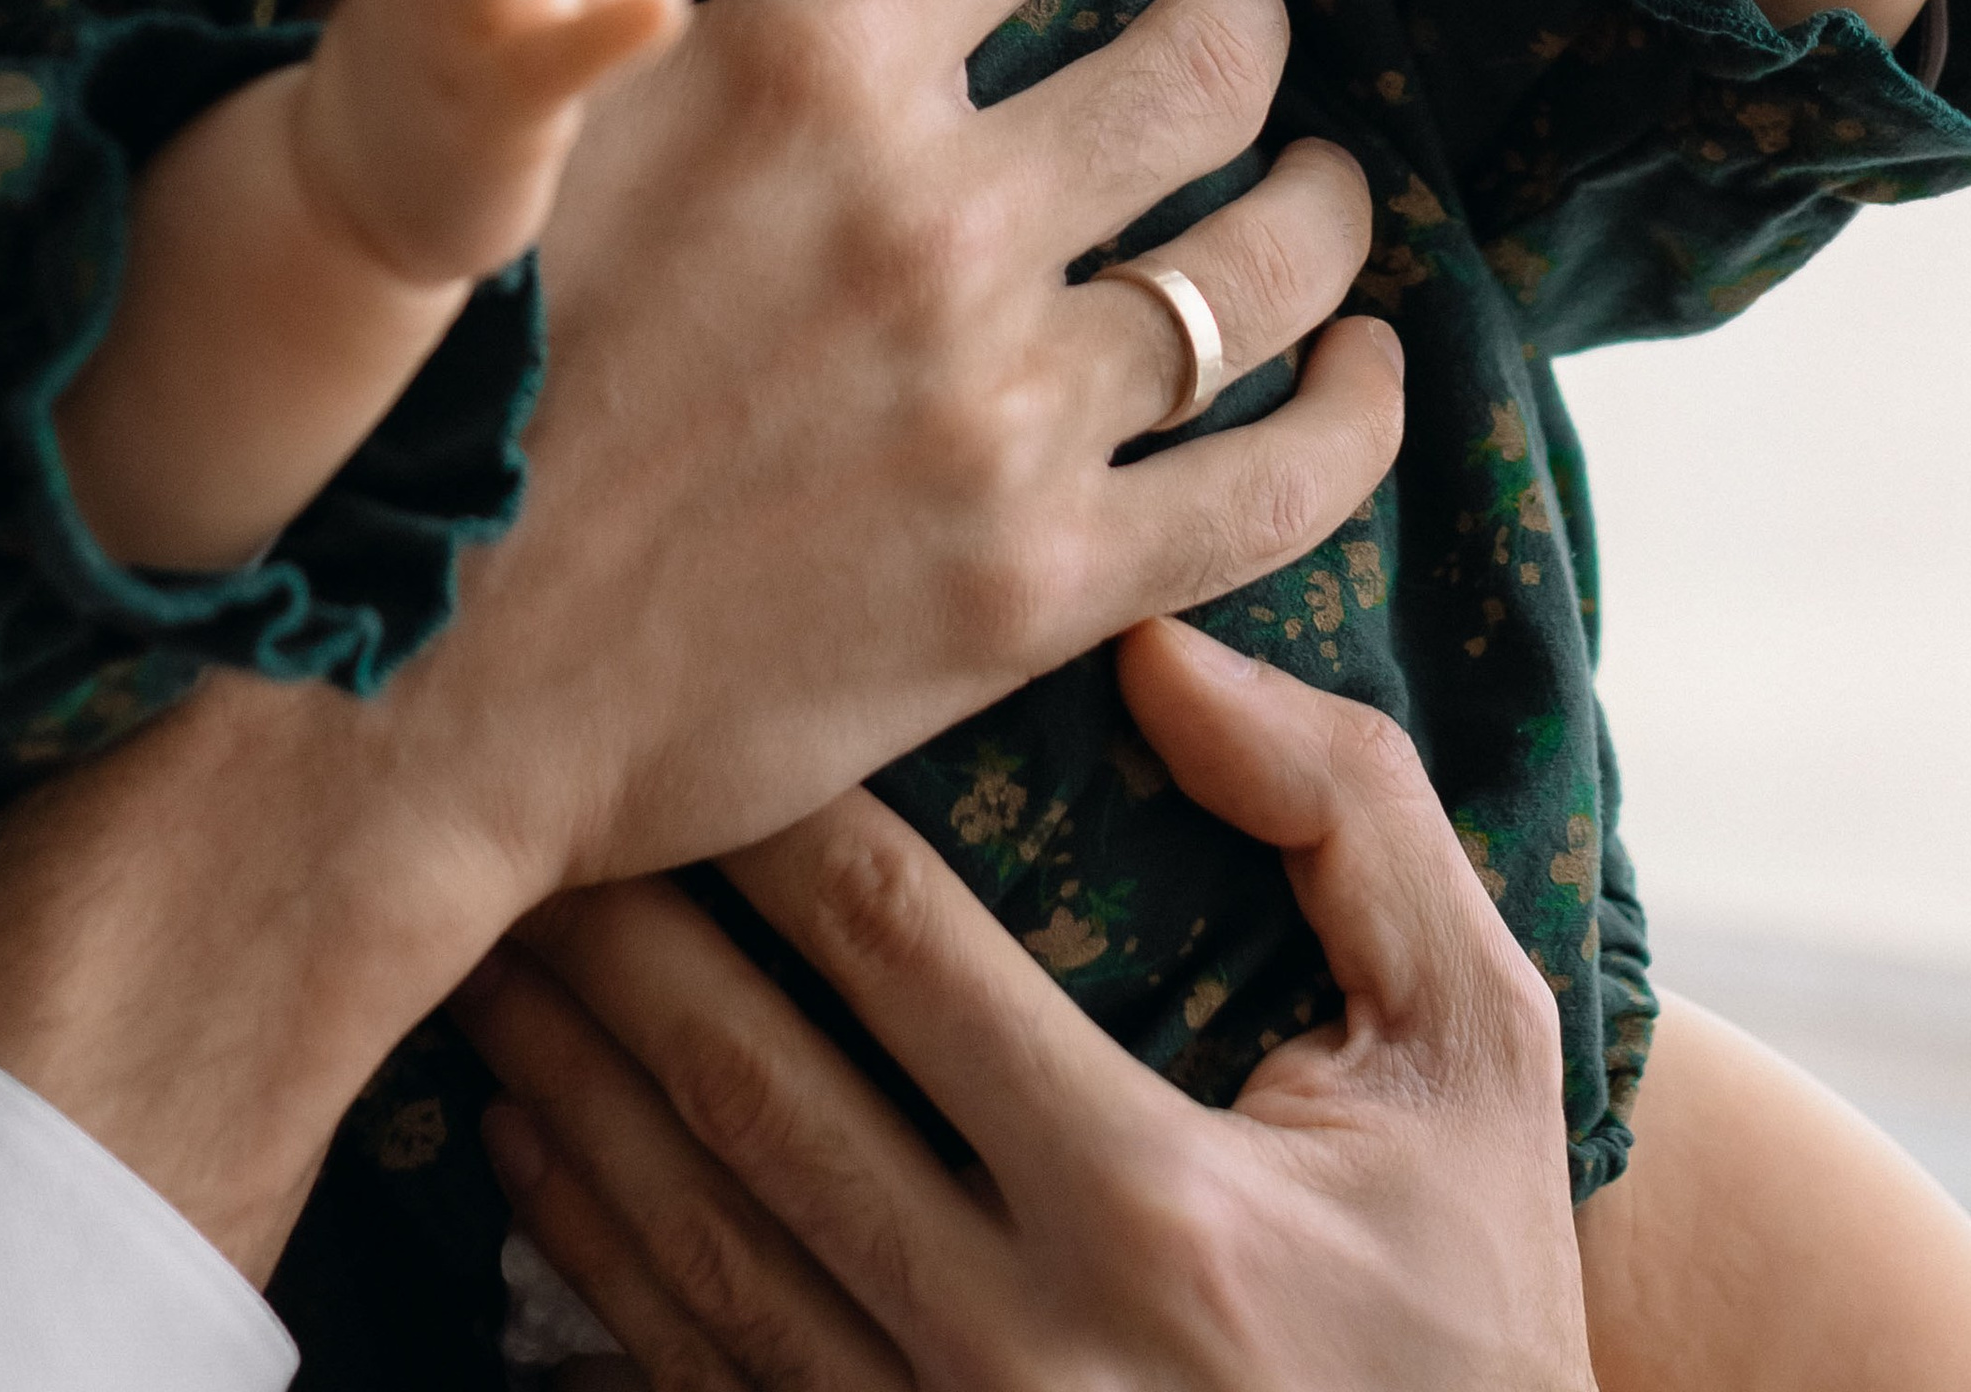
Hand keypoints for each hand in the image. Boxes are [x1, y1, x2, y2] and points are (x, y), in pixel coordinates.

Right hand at [408, 0, 1398, 900]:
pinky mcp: (1044, 581)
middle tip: (1243, 14)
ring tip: (1314, 182)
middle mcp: (937, 214)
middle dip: (1254, 12)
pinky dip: (1362, 409)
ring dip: (1323, 199)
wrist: (414, 688)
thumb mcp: (545, 97)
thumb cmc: (465, 376)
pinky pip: (1286, 478)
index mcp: (816, 63)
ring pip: (1277, 256)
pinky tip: (1371, 365)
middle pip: (1213, 50)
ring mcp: (1005, 405)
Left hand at [458, 616, 1592, 1391]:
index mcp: (1153, 1207)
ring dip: (575, 1083)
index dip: (782, 816)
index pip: (906, 958)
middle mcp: (1018, 1347)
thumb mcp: (1478, 1037)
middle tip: (531, 798)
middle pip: (757, 1096)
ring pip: (696, 1242)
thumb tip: (1165, 650)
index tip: (702, 692)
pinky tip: (527, 1143)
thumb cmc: (1471, 1279)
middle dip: (627, 937)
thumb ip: (1349, 819)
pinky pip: (696, 1375)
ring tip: (492, 945)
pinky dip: (589, 1254)